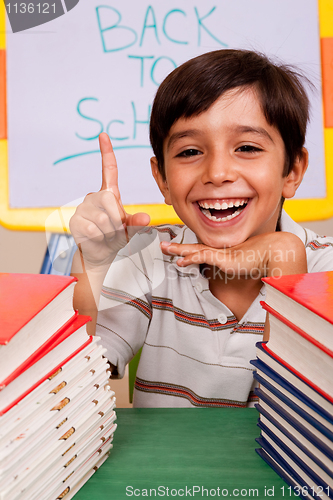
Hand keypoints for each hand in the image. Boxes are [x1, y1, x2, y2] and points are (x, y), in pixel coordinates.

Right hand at [69, 133, 149, 268]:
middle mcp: (94, 197)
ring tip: (107, 236)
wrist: (102, 254)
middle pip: (110, 200)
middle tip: (116, 230)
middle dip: (117, 220)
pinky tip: (98, 239)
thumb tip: (146, 219)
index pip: (109, 169)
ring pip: (103, 218)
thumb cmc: (117, 238)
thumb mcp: (131, 229)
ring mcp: (83, 208)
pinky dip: (100, 238)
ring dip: (110, 232)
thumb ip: (138, 223)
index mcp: (109, 194)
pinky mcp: (75, 221)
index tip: (103, 135)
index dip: (107, 152)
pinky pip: (93, 229)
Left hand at [160, 232, 306, 278]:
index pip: (203, 251)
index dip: (190, 251)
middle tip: (163, 246)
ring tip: (165, 249)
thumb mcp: (248, 267)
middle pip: (195, 247)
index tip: (179, 251)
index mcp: (225, 253)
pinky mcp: (224, 258)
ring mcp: (221, 254)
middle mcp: (221, 251)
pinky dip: (191, 258)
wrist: (277, 252)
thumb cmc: (266, 260)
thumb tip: (242, 277)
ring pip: (195, 249)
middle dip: (178, 247)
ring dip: (179, 250)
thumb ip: (240, 270)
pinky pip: (203, 257)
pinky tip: (181, 262)